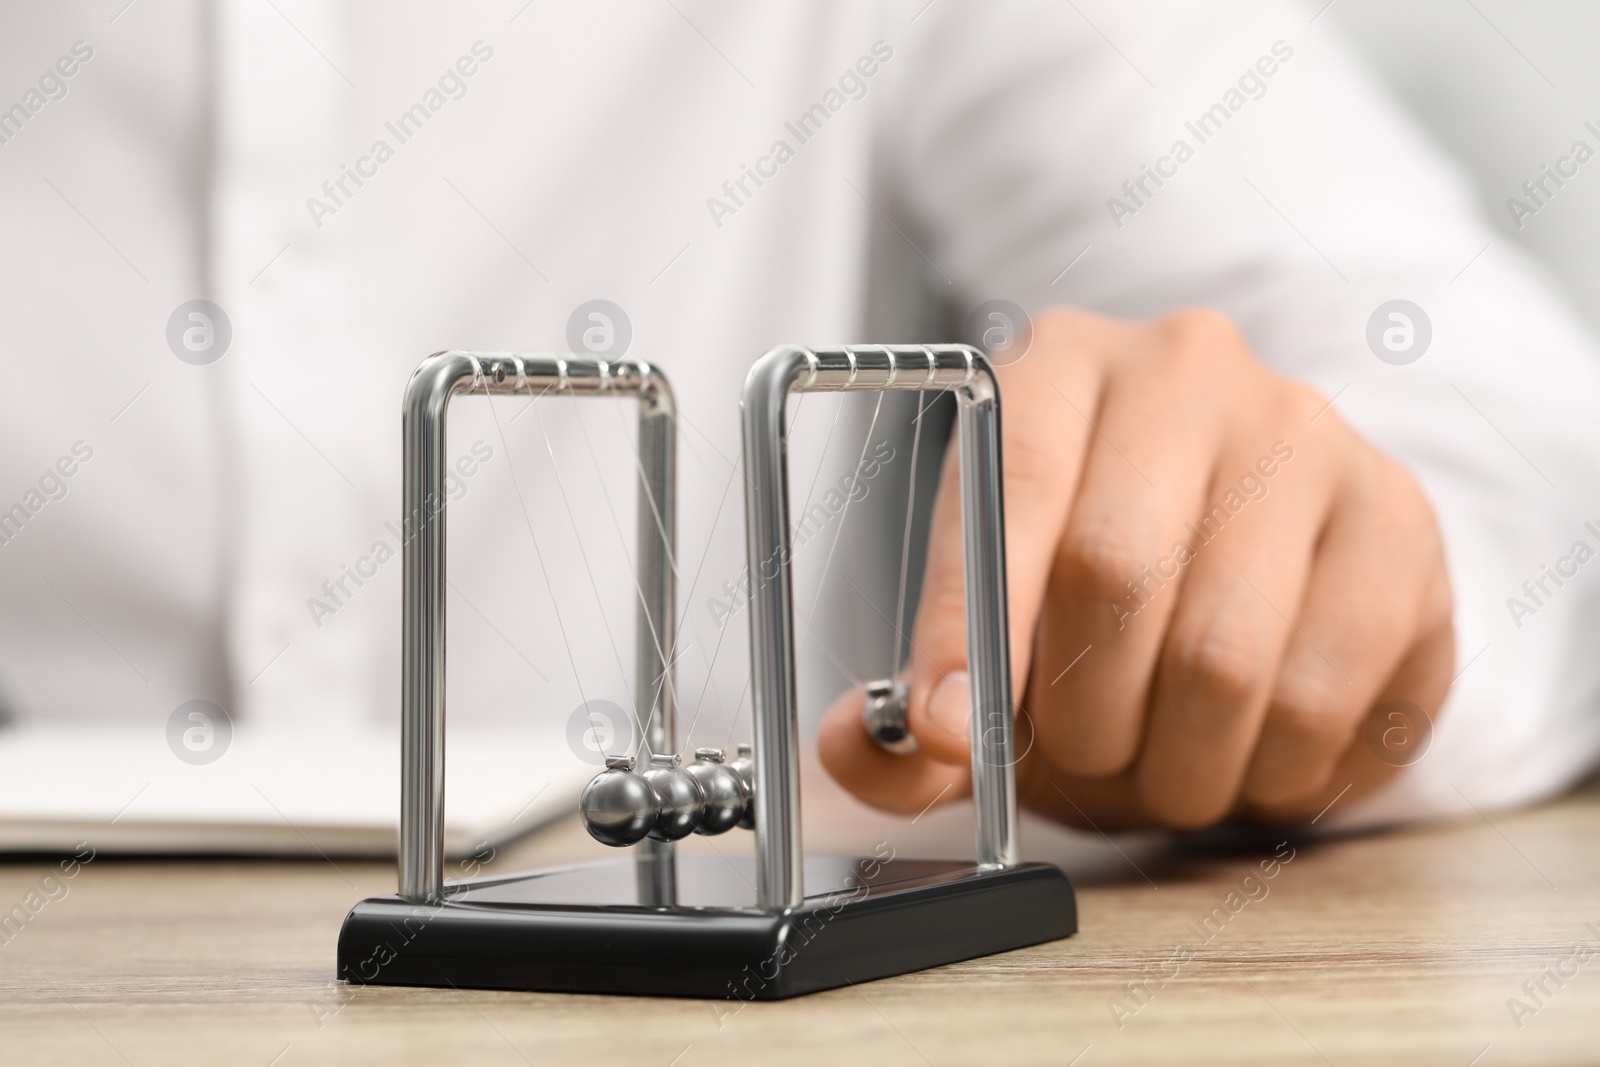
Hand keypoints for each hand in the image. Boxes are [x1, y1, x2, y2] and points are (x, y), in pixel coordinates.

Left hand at [818, 308, 1453, 829]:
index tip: (949, 735)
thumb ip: (912, 703)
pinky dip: (1272, 772)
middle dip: (1081, 718)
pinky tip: (1252, 757)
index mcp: (1059, 366)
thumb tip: (865, 748)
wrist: (1261, 554)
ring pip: (1225, 654)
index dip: (966, 628)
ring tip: (1165, 767)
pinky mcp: (1401, 521)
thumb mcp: (990, 628)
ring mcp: (1310, 436)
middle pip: (1115, 573)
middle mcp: (1189, 371)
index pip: (1006, 486)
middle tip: (1083, 762)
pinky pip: (1328, 695)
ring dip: (1178, 763)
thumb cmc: (1099, 591)